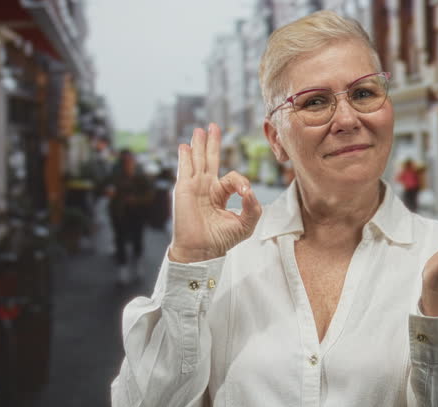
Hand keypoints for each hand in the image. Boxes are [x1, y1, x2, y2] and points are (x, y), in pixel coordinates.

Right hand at [167, 123, 261, 262]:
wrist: (202, 250)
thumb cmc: (221, 240)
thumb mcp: (246, 223)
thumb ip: (253, 207)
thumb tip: (249, 190)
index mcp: (220, 195)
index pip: (232, 178)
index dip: (241, 182)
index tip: (245, 193)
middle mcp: (206, 188)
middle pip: (210, 160)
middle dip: (212, 143)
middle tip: (214, 126)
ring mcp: (195, 187)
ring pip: (198, 160)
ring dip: (199, 144)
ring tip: (200, 130)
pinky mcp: (185, 190)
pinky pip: (185, 169)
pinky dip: (185, 157)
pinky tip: (185, 146)